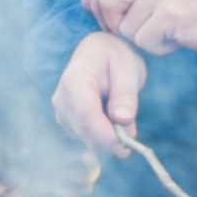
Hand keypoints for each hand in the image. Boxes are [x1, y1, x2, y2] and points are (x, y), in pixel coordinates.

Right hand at [51, 31, 146, 155]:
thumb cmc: (113, 55)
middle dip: (111, 140)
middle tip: (133, 135)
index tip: (125, 147)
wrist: (95, 50)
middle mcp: (62, 99)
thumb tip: (123, 121)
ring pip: (86, 138)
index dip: (105, 135)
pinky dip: (102, 135)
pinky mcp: (67, 121)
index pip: (87, 116)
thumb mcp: (127, 68)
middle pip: (85, 131)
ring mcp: (62, 112)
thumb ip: (125, 94)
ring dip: (108, 137)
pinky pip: (86, 137)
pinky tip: (112, 119)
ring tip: (124, 115)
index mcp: (75, 81)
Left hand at [84, 0, 196, 56]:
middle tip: (137, 32)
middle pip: (106, 0)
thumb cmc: (195, 7)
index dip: (100, 6)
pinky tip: (177, 38)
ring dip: (142, 38)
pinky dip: (157, 48)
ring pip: (125, 26)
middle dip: (113, 24)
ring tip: (167, 31)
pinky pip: (144, 40)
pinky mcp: (172, 12)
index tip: (115, 22)